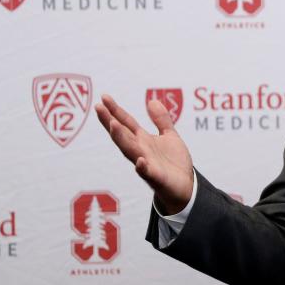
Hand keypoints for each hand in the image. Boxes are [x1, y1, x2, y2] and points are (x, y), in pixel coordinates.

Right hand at [95, 94, 194, 214]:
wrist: (186, 186)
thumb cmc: (174, 163)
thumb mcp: (170, 136)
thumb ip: (161, 120)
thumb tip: (152, 101)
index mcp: (143, 140)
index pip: (126, 123)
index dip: (115, 110)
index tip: (104, 97)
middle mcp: (140, 151)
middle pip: (122, 135)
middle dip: (110, 122)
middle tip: (99, 108)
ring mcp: (146, 164)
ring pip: (130, 151)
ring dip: (121, 139)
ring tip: (113, 125)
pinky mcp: (156, 178)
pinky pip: (147, 173)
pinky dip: (142, 167)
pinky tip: (140, 160)